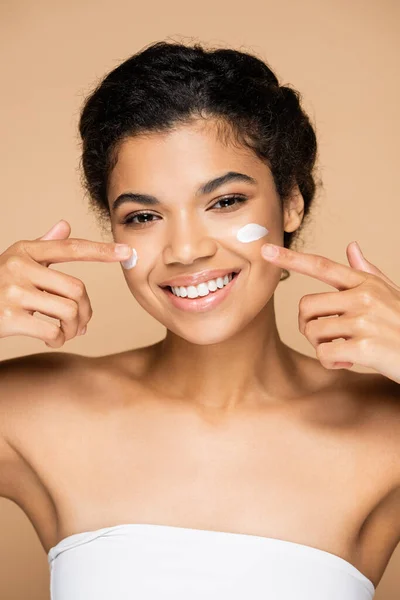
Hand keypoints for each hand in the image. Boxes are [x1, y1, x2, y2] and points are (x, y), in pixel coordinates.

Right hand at [0, 220, 131, 347]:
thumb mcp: (15, 262)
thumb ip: (41, 246)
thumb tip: (65, 225)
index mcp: (24, 250)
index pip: (71, 248)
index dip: (102, 250)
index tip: (127, 252)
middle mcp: (18, 266)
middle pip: (77, 288)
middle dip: (86, 311)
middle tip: (82, 323)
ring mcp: (12, 291)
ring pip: (68, 311)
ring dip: (74, 328)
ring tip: (68, 332)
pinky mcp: (8, 317)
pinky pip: (52, 330)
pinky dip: (58, 339)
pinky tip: (52, 338)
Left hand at [261, 240, 399, 383]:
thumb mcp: (390, 293)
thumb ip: (368, 271)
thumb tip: (352, 246)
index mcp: (365, 283)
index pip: (321, 266)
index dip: (291, 259)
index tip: (265, 251)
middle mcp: (364, 296)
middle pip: (306, 306)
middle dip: (310, 326)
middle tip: (331, 337)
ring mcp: (365, 320)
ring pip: (312, 331)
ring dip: (323, 346)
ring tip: (346, 349)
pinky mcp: (365, 346)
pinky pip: (325, 354)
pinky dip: (332, 363)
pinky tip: (351, 361)